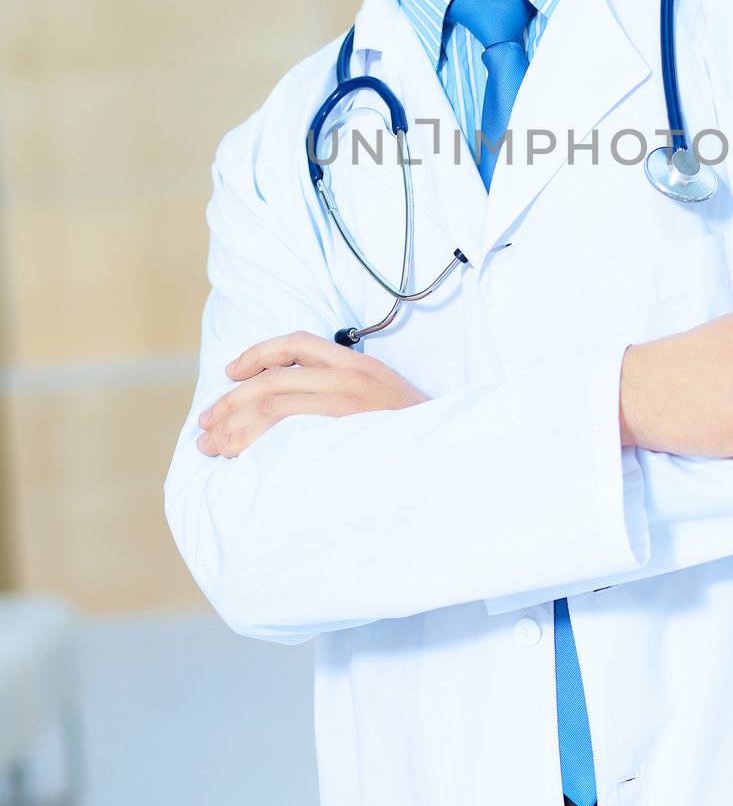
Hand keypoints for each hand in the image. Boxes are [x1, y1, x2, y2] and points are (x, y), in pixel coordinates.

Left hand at [196, 331, 428, 457]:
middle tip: (206, 427)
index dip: (257, 354)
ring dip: (234, 428)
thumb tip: (288, 407)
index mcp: (359, 366)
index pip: (297, 343)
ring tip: (211, 447)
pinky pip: (289, 438)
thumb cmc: (414, 437)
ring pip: (273, 408)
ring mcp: (349, 410)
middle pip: (273, 381)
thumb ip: (344, 394)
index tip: (231, 374)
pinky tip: (242, 462)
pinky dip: (258, 448)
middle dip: (231, 404)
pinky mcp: (346, 439)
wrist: (453, 461)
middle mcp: (351, 380)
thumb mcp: (384, 399)